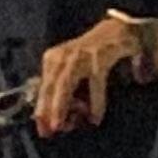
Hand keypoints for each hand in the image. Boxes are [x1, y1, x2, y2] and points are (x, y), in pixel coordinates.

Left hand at [27, 15, 138, 137]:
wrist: (117, 28)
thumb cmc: (91, 54)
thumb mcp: (71, 68)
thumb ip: (62, 90)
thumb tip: (54, 117)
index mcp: (53, 59)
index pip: (42, 87)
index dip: (41, 109)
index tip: (42, 129)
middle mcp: (62, 57)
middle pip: (48, 86)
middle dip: (47, 109)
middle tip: (49, 130)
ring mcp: (80, 56)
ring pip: (65, 84)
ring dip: (61, 106)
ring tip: (62, 126)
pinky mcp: (98, 58)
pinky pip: (94, 84)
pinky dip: (95, 102)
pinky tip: (95, 117)